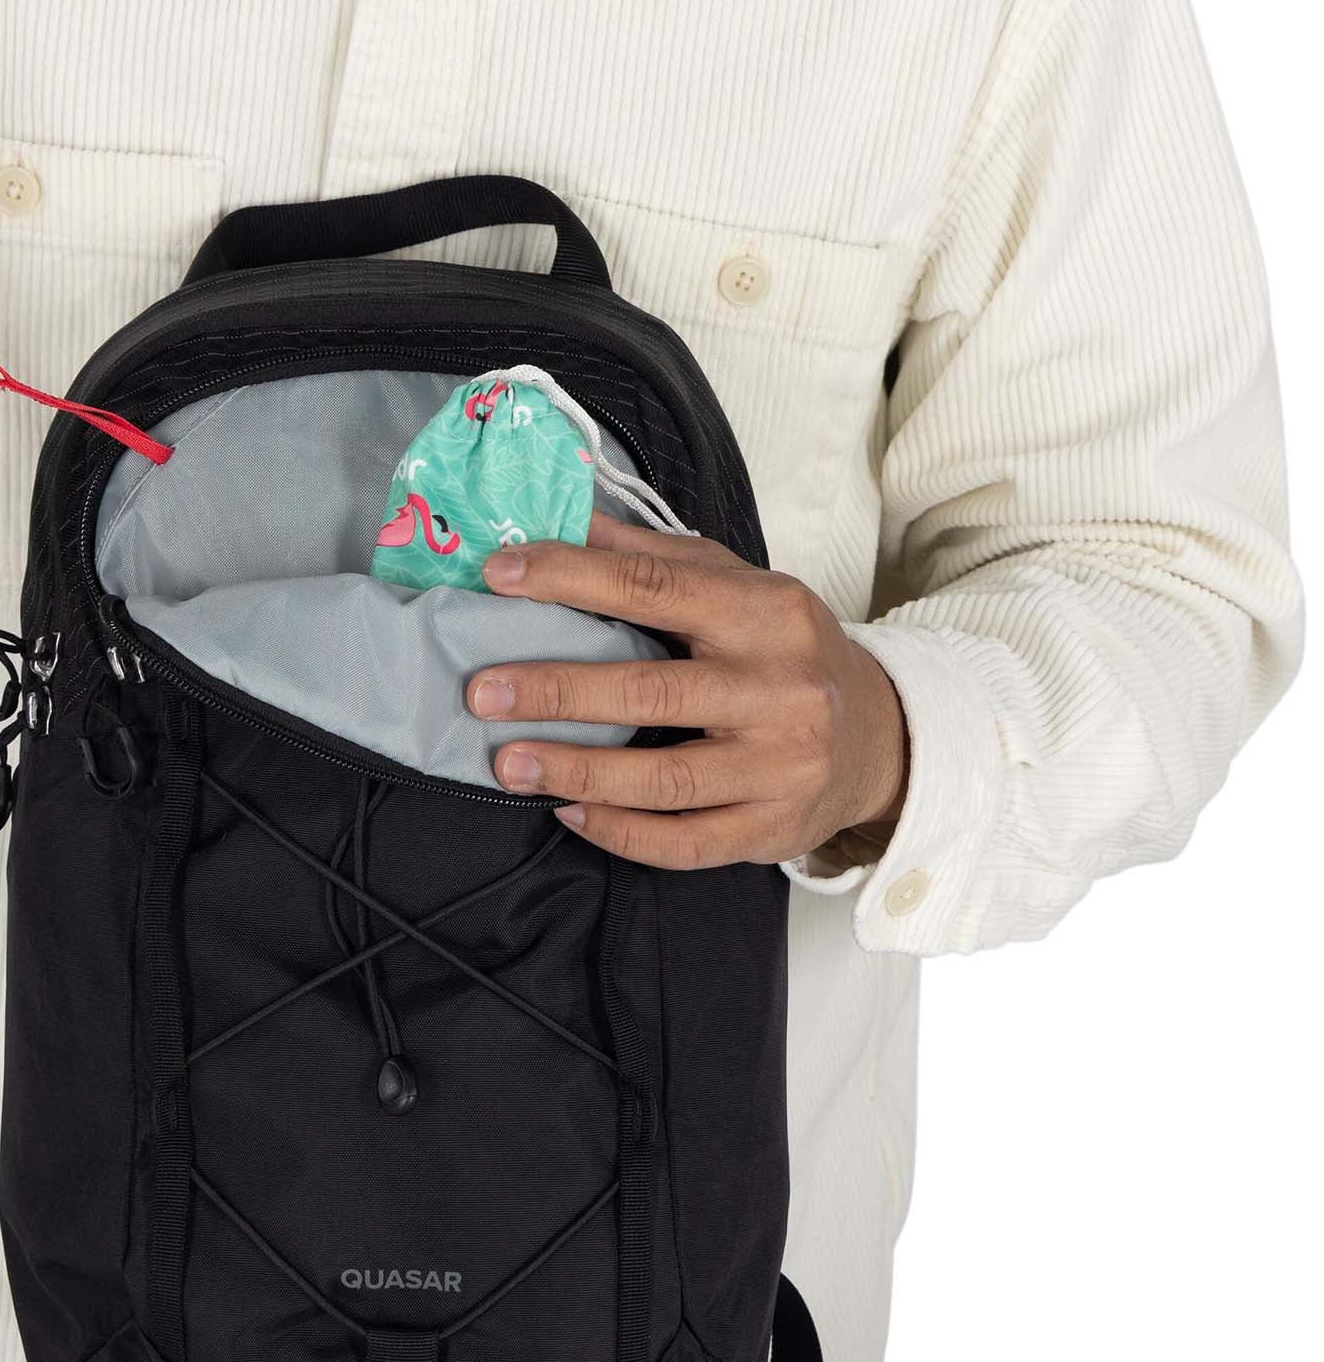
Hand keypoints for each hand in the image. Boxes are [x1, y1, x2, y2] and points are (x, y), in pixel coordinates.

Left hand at [466, 516, 908, 869]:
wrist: (880, 735)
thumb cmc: (784, 651)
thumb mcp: (737, 586)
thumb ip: (653, 558)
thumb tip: (563, 518)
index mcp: (764, 613)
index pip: (654, 588)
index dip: (571, 579)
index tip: (499, 575)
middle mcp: (778, 688)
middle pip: (651, 692)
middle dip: (557, 691)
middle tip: (482, 691)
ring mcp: (780, 766)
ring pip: (663, 779)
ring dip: (576, 771)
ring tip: (507, 762)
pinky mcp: (772, 828)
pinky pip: (683, 842)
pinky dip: (619, 832)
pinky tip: (567, 810)